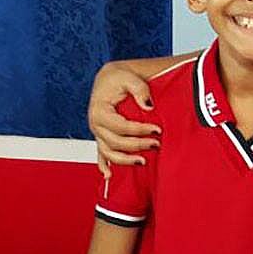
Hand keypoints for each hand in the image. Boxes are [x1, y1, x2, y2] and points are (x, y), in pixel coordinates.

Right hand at [88, 63, 160, 177]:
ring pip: (108, 152)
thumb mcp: (129, 78)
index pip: (120, 126)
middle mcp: (95, 124)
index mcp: (99, 111)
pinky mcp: (101, 136)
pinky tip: (109, 176)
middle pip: (115, 142)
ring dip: (124, 160)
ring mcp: (97, 132)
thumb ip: (140, 90)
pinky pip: (100, 154)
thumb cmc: (118, 78)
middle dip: (136, 145)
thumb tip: (148, 106)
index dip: (139, 130)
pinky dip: (103, 165)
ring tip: (143, 161)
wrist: (109, 78)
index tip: (157, 130)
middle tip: (156, 144)